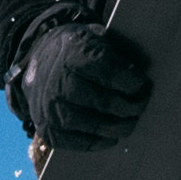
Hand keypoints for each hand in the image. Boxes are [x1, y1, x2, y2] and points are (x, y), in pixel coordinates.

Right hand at [16, 15, 149, 155]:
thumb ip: (116, 52)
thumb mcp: (93, 36)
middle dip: (130, 106)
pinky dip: (101, 141)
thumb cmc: (74, 51)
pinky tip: (111, 135)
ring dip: (119, 126)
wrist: (37, 62)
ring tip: (130, 121)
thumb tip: (143, 73)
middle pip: (104, 102)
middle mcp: (58, 83)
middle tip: (140, 104)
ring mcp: (51, 110)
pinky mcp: (49, 130)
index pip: (108, 72)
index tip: (143, 84)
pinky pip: (80, 143)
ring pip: (94, 126)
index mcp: (72, 54)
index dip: (131, 81)